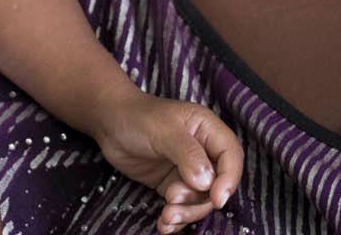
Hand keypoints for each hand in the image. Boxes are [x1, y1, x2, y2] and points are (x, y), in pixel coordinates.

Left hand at [92, 93, 243, 233]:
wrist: (109, 123)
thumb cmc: (138, 117)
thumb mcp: (164, 131)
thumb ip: (187, 154)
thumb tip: (206, 182)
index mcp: (208, 130)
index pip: (231, 156)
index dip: (229, 179)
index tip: (216, 199)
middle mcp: (202, 152)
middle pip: (216, 185)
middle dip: (199, 201)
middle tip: (174, 202)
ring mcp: (187, 170)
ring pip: (199, 200)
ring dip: (186, 213)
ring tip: (166, 217)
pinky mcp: (172, 185)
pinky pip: (182, 206)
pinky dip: (175, 219)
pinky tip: (163, 225)